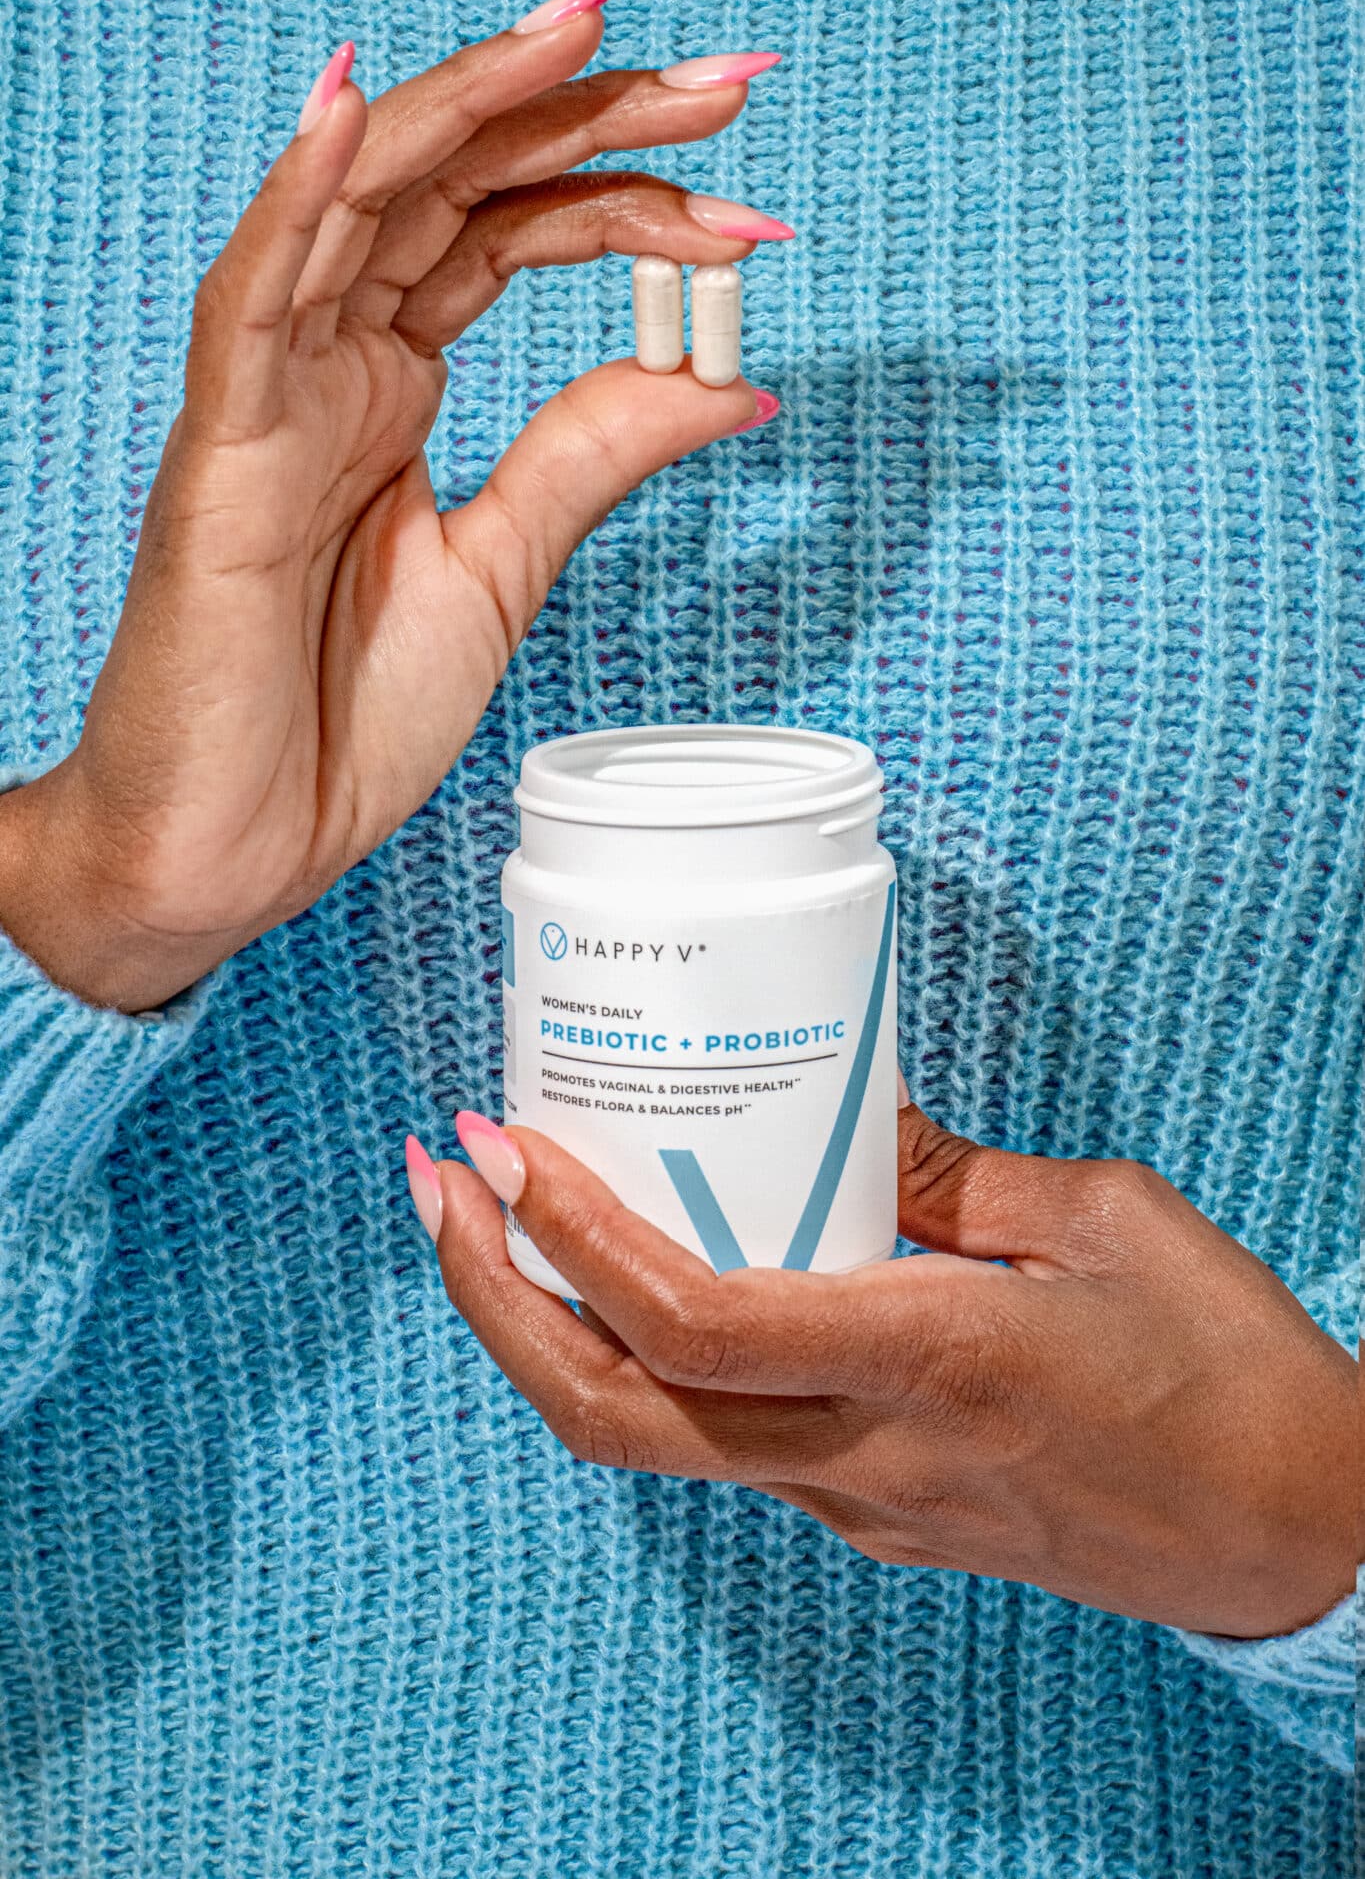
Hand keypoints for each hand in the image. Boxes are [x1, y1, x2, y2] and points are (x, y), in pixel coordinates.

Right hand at [0, 0, 786, 1010]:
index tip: (753, 226)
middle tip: (728, 83)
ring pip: (366, 204)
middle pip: (462, 189)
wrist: (242, 844)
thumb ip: (592, 457)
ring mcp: (275, 395)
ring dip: (474, 108)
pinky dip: (303, 201)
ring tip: (589, 34)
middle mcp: (335, 364)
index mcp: (393, 386)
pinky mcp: (222, 452)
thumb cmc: (337, 718)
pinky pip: (253, 301)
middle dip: (593, 118)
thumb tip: (727, 380)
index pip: (516, 238)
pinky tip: (363, 113)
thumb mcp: (503, 571)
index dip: (635, 207)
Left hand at [422, 1094, 1358, 1637]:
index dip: (571, 1241)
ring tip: (511, 1220)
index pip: (692, 1326)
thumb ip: (954, 1175)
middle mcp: (868, 1454)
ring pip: (656, 1442)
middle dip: (493, 1305)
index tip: (502, 1151)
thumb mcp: (1102, 1221)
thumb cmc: (1224, 1369)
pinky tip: (649, 1281)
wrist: (1299, 1533)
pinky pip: (730, 1445)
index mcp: (929, 1359)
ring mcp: (866, 1504)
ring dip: (553, 1334)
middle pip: (615, 1418)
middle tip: (441, 1185)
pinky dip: (649, 1364)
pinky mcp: (882, 1516)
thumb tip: (849, 1128)